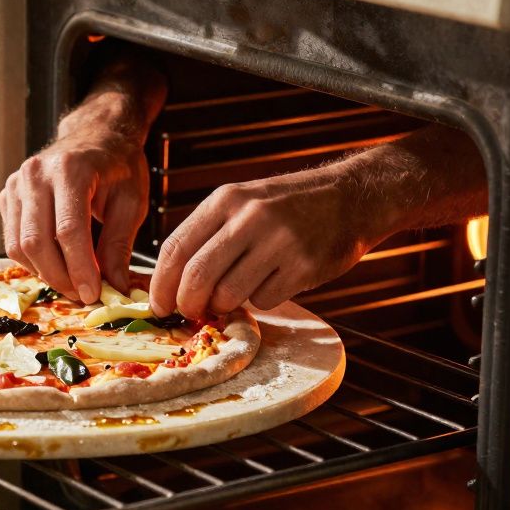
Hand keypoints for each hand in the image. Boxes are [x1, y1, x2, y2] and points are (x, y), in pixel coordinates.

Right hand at [0, 125, 148, 304]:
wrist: (95, 137)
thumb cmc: (117, 167)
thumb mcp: (131, 203)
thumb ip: (119, 246)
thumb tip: (114, 287)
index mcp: (71, 170)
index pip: (68, 230)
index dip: (79, 268)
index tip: (93, 293)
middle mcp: (36, 175)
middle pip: (36, 241)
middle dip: (59, 277)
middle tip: (82, 295)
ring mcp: (16, 184)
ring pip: (18, 246)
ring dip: (44, 273)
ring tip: (71, 282)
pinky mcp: (7, 196)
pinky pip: (12, 240)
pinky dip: (33, 261)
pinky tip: (56, 264)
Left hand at [148, 168, 376, 317]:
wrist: (352, 196)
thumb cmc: (286, 206)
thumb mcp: (241, 203)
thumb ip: (208, 235)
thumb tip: (171, 282)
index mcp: (225, 201)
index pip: (176, 249)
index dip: (160, 284)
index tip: (158, 305)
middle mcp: (249, 218)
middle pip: (197, 276)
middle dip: (186, 303)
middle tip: (189, 312)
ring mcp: (279, 242)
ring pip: (228, 295)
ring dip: (224, 305)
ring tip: (234, 295)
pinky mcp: (304, 266)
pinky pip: (264, 301)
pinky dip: (261, 300)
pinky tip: (273, 282)